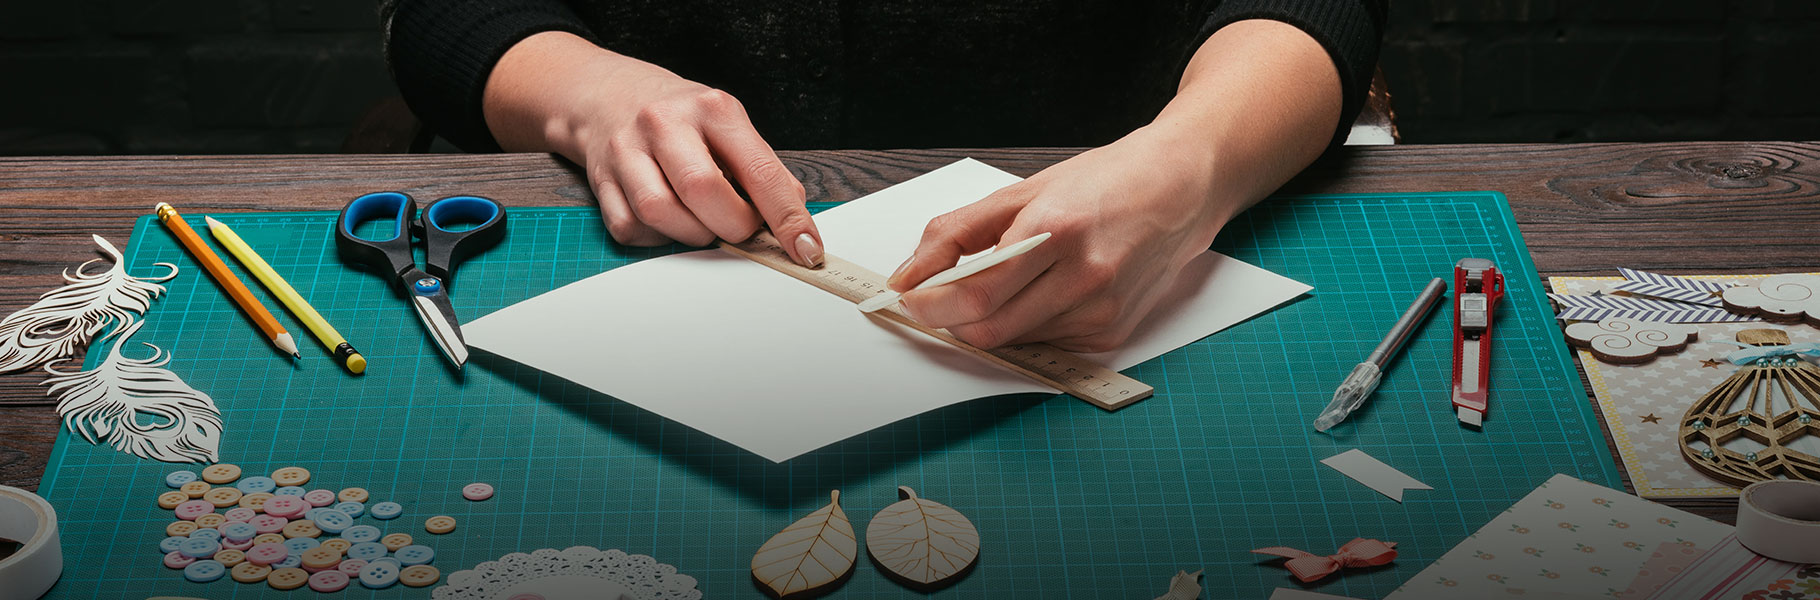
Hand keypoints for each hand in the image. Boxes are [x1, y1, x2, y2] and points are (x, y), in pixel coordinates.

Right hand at [484, 32, 822, 265]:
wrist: (609, 95)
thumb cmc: (681, 117)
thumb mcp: (728, 123)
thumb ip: (760, 169)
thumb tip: (794, 221)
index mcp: (712, 108)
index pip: (757, 170)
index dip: (786, 217)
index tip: (805, 247)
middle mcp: (665, 123)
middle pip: (704, 192)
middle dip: (734, 226)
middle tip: (743, 228)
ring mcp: (627, 150)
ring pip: (661, 214)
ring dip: (693, 234)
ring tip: (704, 222)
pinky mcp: (601, 179)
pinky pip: (631, 227)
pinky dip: (658, 237)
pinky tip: (670, 221)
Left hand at [887, 18, 1341, 351]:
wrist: (1183, 187)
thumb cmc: (1105, 182)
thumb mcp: (1022, 190)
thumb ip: (955, 233)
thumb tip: (907, 276)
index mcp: (1055, 229)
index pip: (975, 292)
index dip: (929, 304)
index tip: (908, 300)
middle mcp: (1083, 274)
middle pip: (988, 328)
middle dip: (950, 320)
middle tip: (937, 298)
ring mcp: (1102, 308)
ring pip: (1014, 341)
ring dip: (990, 322)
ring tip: (1004, 283)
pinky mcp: (1113, 331)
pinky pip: (1046, 344)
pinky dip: (1028, 325)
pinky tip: (1044, 293)